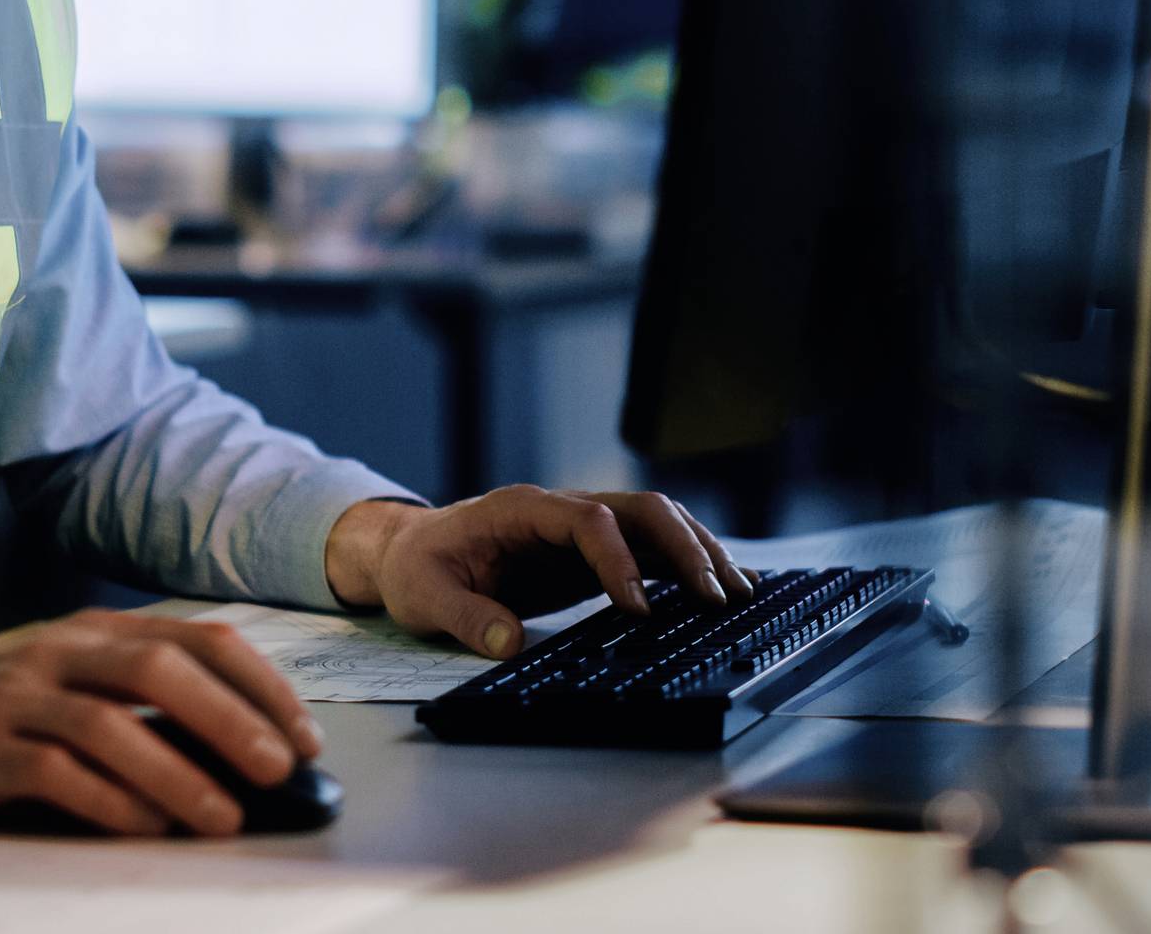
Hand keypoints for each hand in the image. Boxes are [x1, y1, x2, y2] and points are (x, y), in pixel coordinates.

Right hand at [0, 609, 322, 835]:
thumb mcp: (70, 673)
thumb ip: (140, 691)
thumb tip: (241, 740)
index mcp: (97, 629)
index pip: (200, 639)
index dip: (262, 685)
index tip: (306, 736)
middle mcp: (63, 651)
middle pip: (162, 668)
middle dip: (233, 719)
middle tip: (281, 769)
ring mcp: (20, 697)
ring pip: (113, 724)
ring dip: (180, 773)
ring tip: (225, 818)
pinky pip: (57, 773)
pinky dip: (109, 802)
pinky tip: (146, 830)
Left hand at [324, 486, 755, 658]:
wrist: (411, 550)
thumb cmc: (418, 566)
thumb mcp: (424, 595)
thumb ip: (466, 616)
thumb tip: (508, 642)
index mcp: (523, 509)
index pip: (589, 520)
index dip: (619, 561)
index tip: (638, 609)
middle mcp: (563, 509)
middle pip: (642, 510)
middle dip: (684, 549)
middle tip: (717, 598)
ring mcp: (583, 527)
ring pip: (657, 523)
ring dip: (699, 552)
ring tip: (739, 594)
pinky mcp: (593, 552)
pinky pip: (651, 549)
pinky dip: (688, 565)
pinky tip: (718, 591)